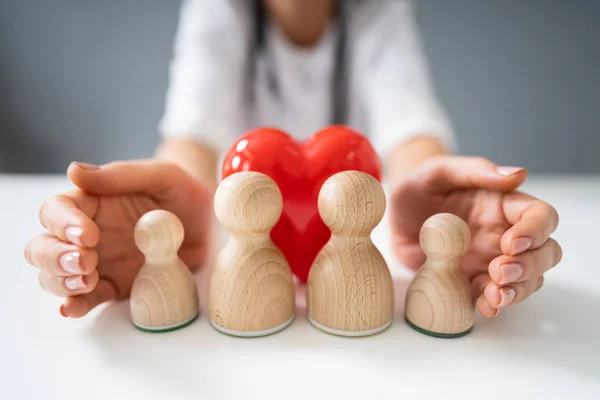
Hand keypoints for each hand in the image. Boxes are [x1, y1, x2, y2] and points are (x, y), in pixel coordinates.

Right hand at [24, 160, 212, 317]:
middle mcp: (84, 234)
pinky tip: (73, 307)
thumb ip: (120, 175)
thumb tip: (73, 171)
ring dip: (61, 281)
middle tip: (86, 260)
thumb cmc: (180, 190)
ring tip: (88, 280)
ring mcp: (96, 263)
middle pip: (43, 247)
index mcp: (90, 203)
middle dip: (54, 257)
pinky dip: (74, 306)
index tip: (87, 233)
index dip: (62, 223)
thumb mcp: (160, 175)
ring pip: (54, 276)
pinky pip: (85, 299)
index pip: (56, 210)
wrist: (205, 221)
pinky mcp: (112, 286)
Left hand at [390, 156, 561, 316]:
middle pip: (545, 253)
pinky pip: (493, 298)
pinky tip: (485, 307)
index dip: (535, 231)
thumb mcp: (439, 171)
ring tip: (494, 294)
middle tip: (500, 270)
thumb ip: (477, 171)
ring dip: (517, 290)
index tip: (511, 242)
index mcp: (504, 204)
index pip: (541, 216)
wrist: (395, 214)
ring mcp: (492, 261)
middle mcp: (506, 234)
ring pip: (527, 280)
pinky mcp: (472, 281)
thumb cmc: (421, 186)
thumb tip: (519, 174)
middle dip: (530, 266)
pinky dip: (494, 305)